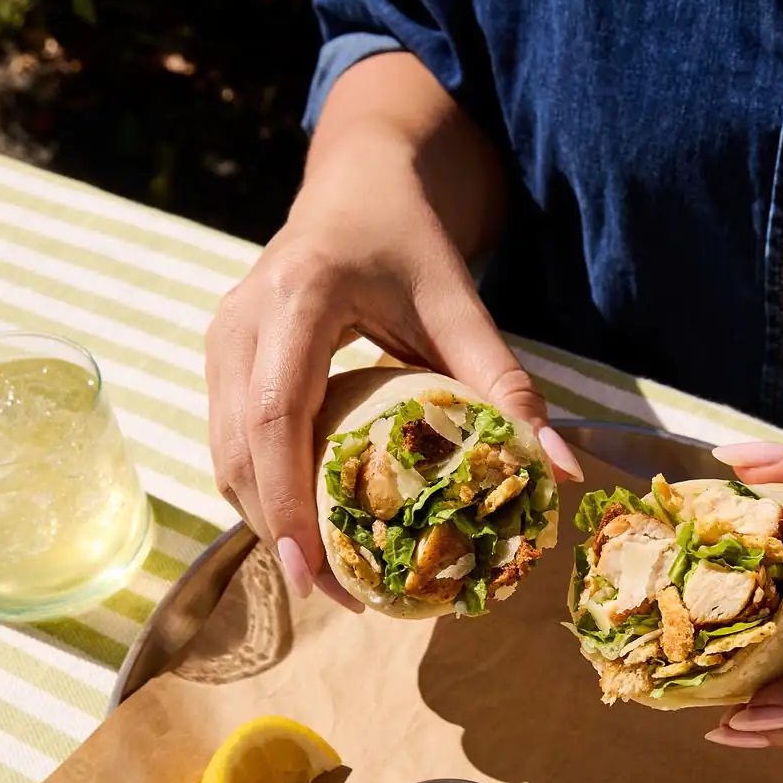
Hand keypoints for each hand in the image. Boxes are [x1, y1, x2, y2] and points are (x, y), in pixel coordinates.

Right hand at [206, 120, 580, 603]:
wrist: (361, 186)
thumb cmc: (412, 243)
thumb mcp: (462, 307)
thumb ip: (507, 387)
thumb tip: (561, 472)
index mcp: (298, 299)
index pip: (275, 418)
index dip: (288, 503)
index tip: (316, 574)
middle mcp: (240, 319)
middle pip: (237, 450)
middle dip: (278, 533)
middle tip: (335, 596)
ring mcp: (221, 338)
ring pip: (222, 453)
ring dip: (266, 520)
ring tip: (326, 577)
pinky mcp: (221, 355)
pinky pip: (228, 438)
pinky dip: (260, 490)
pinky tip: (306, 527)